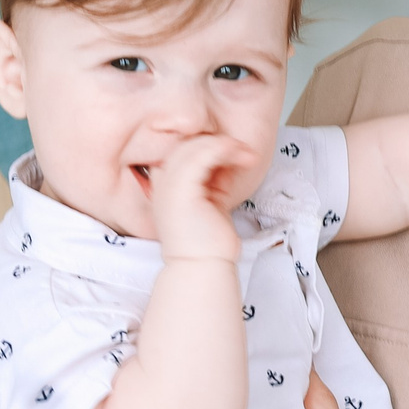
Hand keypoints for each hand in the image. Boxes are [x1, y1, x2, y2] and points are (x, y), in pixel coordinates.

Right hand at [149, 132, 255, 261]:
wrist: (204, 267)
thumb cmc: (209, 242)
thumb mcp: (211, 202)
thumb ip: (213, 180)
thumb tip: (227, 159)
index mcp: (166, 186)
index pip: (181, 151)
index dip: (206, 146)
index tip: (231, 153)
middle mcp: (161, 184)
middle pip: (185, 144)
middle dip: (217, 141)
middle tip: (243, 151)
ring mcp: (167, 186)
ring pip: (193, 146)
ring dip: (225, 144)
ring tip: (246, 154)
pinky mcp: (181, 191)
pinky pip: (201, 156)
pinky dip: (225, 150)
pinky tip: (243, 156)